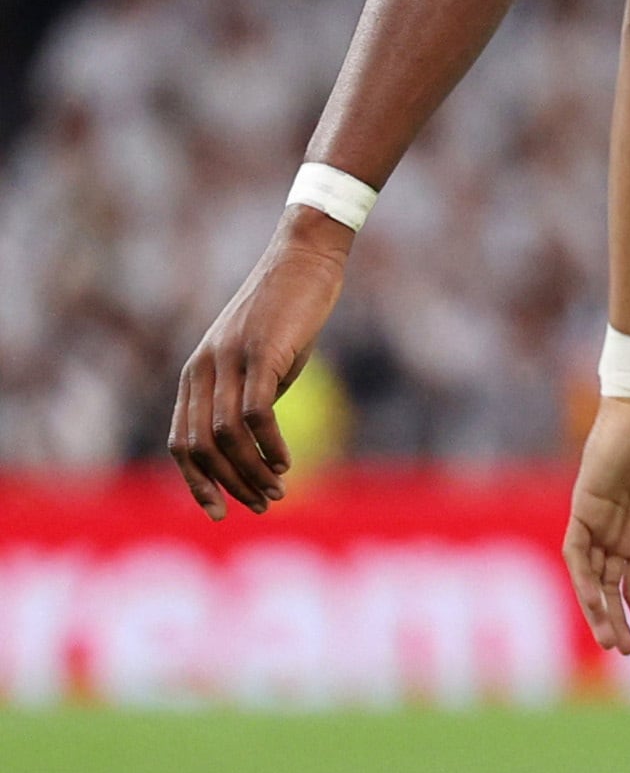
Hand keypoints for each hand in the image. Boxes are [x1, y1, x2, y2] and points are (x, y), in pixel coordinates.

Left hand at [169, 213, 352, 517]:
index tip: (223, 511)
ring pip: (227, 436)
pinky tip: (287, 462)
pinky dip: (270, 446)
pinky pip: (255, 415)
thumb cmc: (287, 313)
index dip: (198, 483)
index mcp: (196, 375)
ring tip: (278, 491)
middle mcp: (203, 370)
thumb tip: (258, 446)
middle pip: (200, 446)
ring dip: (252, 472)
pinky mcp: (260, 354)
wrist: (303, 261)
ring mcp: (229, 361)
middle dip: (228, 485)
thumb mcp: (260, 361)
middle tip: (261, 505)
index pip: (182, 443)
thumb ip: (250, 397)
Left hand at [563, 394, 629, 654]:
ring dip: (598, 610)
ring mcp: (599, 527)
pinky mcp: (581, 512)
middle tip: (626, 651)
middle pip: (613, 589)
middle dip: (618, 621)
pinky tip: (597, 601)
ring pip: (592, 578)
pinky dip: (584, 579)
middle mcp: (620, 537)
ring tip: (610, 640)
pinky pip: (577, 554)